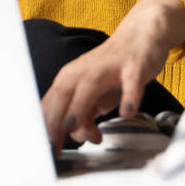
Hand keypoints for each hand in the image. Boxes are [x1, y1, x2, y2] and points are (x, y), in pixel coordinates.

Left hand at [40, 0, 184, 151]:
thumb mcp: (96, 95)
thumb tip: (77, 135)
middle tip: (52, 146)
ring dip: (80, 107)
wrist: (142, 34)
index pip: (51, 103)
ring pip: (90, 87)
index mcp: (71, 78)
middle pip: (63, 94)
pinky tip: (126, 112)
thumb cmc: (114, 69)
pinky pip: (131, 82)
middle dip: (55, 121)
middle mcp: (85, 71)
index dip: (44, 126)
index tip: (42, 151)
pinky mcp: (134, 66)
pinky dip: (128, 97)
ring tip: (74, 127)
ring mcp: (109, 67)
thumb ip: (85, 115)